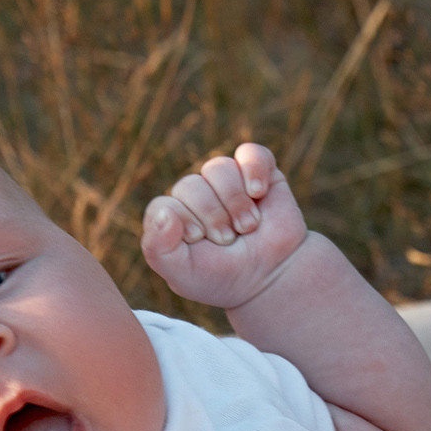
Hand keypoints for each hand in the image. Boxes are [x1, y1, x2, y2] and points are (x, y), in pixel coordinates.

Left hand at [139, 142, 307, 310]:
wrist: (271, 277)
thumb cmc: (222, 277)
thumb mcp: (183, 275)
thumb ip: (159, 249)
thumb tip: (165, 212)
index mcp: (171, 217)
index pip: (163, 205)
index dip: (183, 222)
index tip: (200, 242)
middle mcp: (194, 195)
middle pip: (190, 185)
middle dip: (213, 216)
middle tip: (228, 240)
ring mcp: (225, 181)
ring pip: (218, 168)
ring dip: (235, 201)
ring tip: (248, 226)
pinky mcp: (256, 172)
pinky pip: (250, 153)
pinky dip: (254, 169)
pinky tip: (258, 192)